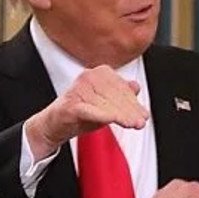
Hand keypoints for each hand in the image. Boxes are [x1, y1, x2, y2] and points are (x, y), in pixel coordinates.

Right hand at [25, 66, 147, 159]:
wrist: (54, 124)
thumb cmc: (81, 112)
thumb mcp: (106, 104)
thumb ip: (121, 95)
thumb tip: (136, 86)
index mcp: (99, 73)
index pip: (122, 88)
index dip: (134, 103)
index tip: (144, 115)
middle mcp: (88, 77)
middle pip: (115, 95)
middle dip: (130, 110)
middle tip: (140, 122)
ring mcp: (78, 90)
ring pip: (106, 103)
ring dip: (121, 115)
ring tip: (132, 124)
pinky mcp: (70, 104)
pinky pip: (90, 110)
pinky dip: (103, 115)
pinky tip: (114, 120)